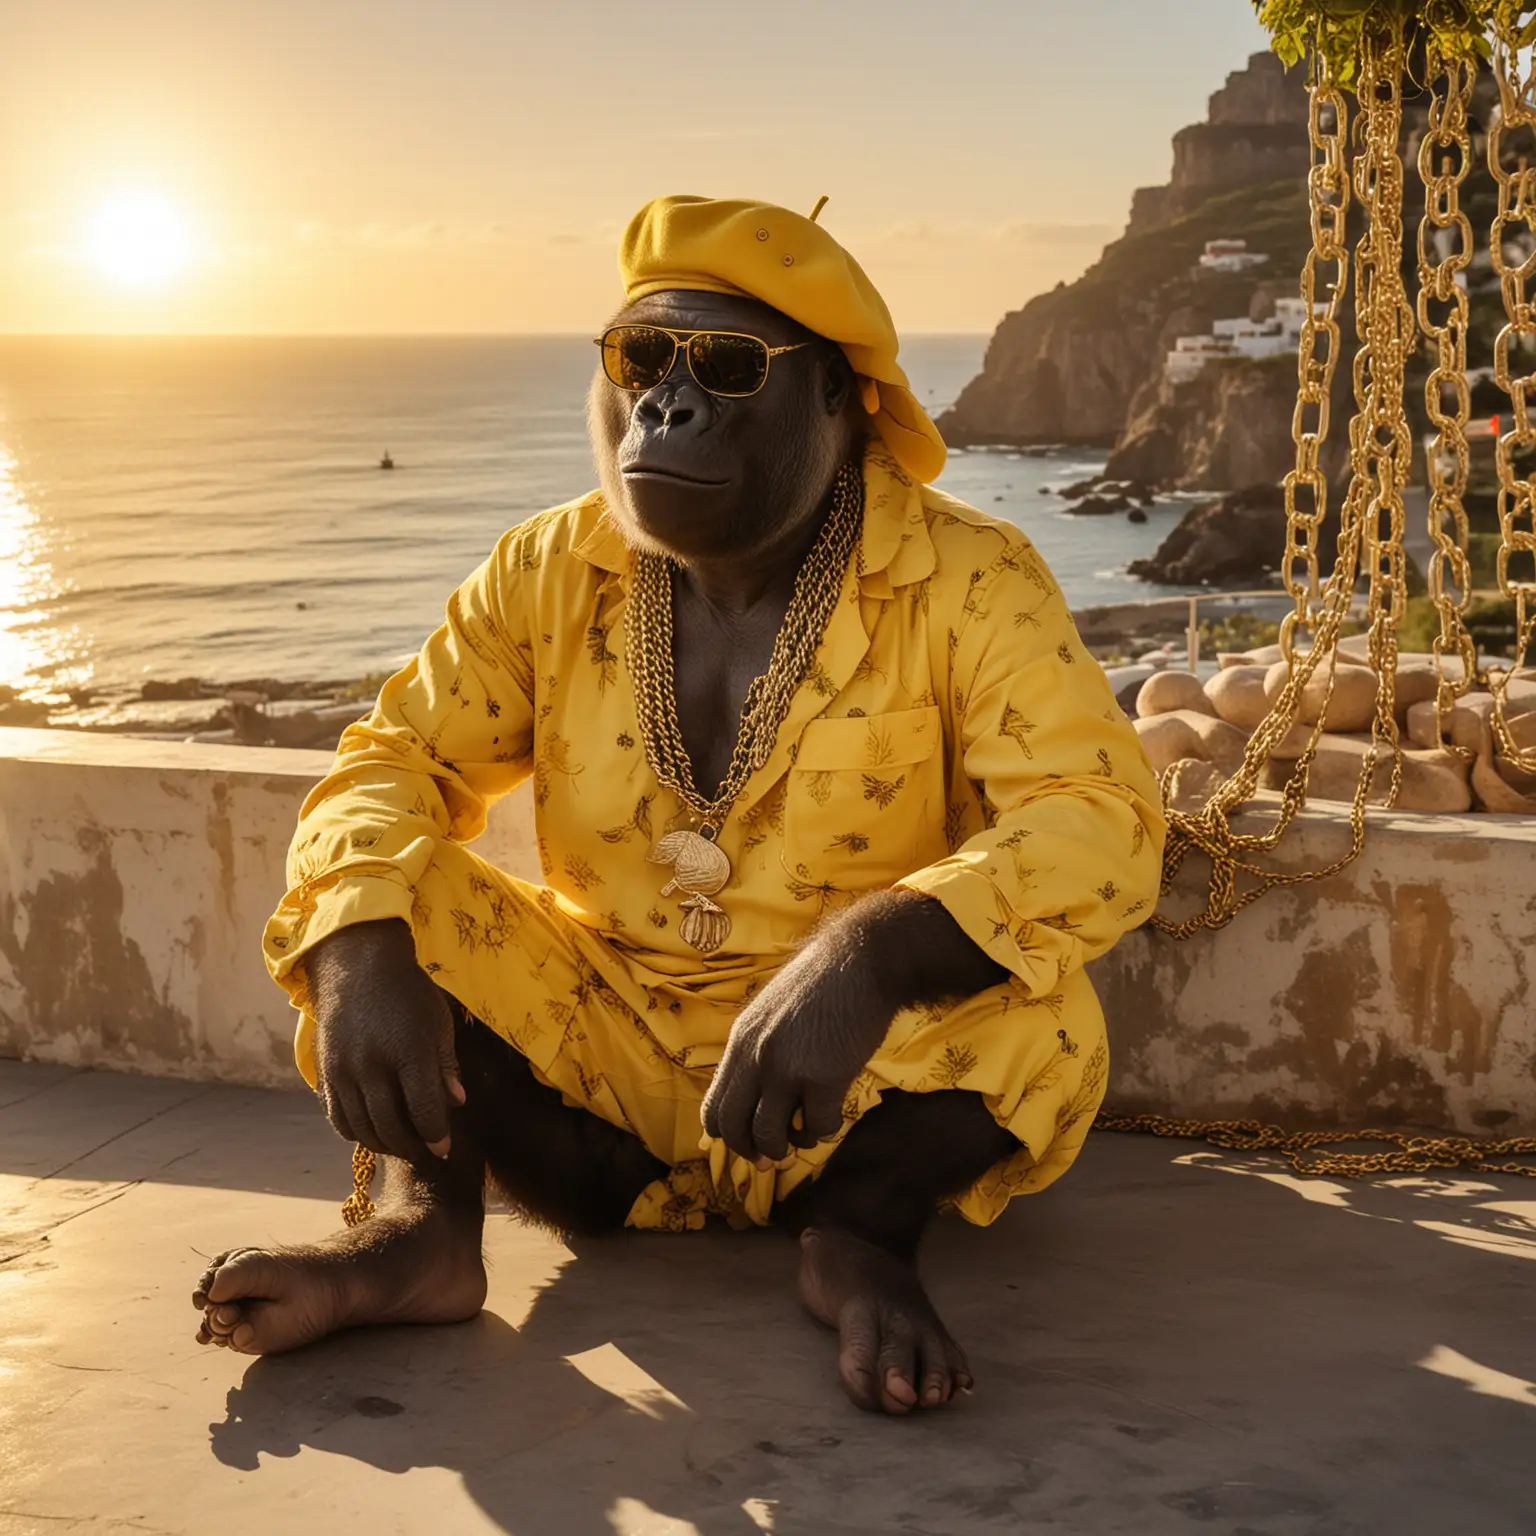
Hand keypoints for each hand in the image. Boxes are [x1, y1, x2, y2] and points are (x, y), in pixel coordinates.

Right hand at [304, 918, 465, 1162]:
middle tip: (424, 1151)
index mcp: (410, 1051)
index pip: (424, 1112)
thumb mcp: (437, 1023)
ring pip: (363, 1128)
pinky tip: (373, 1130)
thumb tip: (456, 1103)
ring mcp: (345, 1071)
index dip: (436, 1137)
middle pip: (391, 1127)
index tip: (445, 1149)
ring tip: (401, 1144)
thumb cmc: (407, 993)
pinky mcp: (325, 1072)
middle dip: (411, 1147)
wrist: (356, 967)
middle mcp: (373, 1065)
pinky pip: (338, 1117)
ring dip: (383, 1144)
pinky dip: (356, 1132)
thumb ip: (445, 1066)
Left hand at [701, 928, 895, 1169]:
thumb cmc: (822, 984)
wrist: (860, 960)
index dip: (728, 1134)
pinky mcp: (824, 1077)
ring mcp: (787, 1069)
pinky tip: (834, 1116)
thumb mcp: (771, 1011)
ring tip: (807, 1135)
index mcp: (739, 1042)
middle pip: (735, 1129)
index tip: (748, 1141)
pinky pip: (817, 1128)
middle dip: (754, 1151)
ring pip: (771, 1137)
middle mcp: (755, 1058)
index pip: (713, 1108)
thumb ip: (758, 1049)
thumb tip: (756, 1095)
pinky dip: (825, 1132)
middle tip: (773, 1158)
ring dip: (789, 1147)